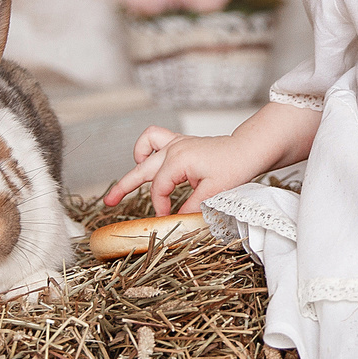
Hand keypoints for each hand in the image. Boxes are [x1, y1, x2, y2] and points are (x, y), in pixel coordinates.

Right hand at [103, 126, 267, 215]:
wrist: (248, 149)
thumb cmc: (235, 166)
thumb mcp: (213, 192)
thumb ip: (190, 207)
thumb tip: (174, 220)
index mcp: (179, 159)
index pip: (159, 188)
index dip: (159, 206)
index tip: (165, 217)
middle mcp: (173, 148)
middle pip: (141, 169)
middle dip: (123, 187)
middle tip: (109, 202)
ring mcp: (175, 143)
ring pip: (144, 149)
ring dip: (135, 165)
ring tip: (128, 183)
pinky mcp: (180, 142)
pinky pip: (155, 139)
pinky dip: (147, 149)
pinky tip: (148, 163)